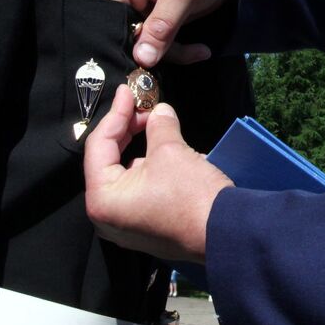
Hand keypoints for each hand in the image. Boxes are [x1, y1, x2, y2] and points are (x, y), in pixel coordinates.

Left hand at [84, 86, 231, 262]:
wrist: (225, 233)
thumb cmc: (190, 193)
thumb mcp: (171, 151)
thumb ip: (158, 125)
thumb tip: (159, 111)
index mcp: (102, 199)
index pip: (99, 145)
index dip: (116, 113)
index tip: (127, 91)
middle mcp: (106, 216)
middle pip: (108, 160)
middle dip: (126, 129)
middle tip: (143, 105)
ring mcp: (125, 225)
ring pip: (124, 174)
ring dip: (138, 146)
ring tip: (154, 122)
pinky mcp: (145, 227)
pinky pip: (138, 189)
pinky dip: (147, 166)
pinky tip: (161, 148)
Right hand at [105, 0, 244, 67]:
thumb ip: (162, 26)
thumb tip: (141, 60)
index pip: (108, 15)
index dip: (121, 40)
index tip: (142, 61)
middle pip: (125, 33)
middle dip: (152, 50)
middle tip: (182, 56)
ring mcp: (141, 6)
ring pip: (142, 43)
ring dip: (171, 52)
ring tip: (200, 52)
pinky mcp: (155, 17)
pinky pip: (157, 42)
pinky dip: (177, 49)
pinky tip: (199, 50)